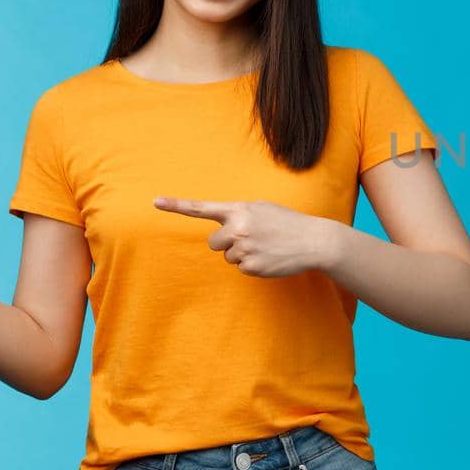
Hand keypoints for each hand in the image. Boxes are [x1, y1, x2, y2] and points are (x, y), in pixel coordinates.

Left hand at [152, 196, 330, 278]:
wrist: (314, 241)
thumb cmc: (287, 223)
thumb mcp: (262, 209)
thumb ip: (239, 215)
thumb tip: (222, 231)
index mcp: (239, 210)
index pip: (202, 207)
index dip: (176, 205)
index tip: (155, 201)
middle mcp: (237, 228)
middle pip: (214, 243)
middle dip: (228, 243)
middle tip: (251, 239)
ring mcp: (243, 248)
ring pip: (229, 257)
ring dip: (243, 254)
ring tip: (266, 247)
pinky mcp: (251, 266)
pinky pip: (242, 268)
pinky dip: (254, 265)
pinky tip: (270, 257)